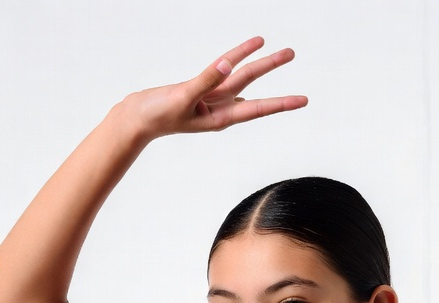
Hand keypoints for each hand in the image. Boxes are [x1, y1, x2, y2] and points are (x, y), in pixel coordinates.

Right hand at [121, 36, 306, 139]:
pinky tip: (244, 63)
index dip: (282, 103)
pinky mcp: (199, 91)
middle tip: (291, 52)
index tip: (303, 100)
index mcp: (220, 117)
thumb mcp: (183, 97)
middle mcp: (220, 109)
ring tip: (272, 47)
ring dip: (255, 62)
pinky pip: (221, 73)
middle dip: (270, 67)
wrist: (135, 119)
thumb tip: (229, 64)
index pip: (257, 107)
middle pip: (251, 83)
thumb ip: (206, 80)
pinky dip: (233, 64)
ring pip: (238, 76)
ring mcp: (210, 100)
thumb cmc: (156, 114)